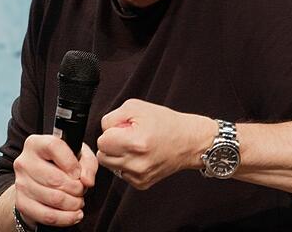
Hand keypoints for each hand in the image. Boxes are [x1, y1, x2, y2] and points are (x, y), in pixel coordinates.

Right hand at [13, 135, 97, 227]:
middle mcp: (24, 161)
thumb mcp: (79, 155)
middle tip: (81, 190)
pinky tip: (74, 214)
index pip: (53, 147)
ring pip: (53, 198)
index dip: (71, 163)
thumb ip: (88, 164)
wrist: (39, 180)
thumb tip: (87, 181)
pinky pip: (47, 215)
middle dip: (76, 188)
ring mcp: (21, 183)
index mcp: (36, 143)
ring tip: (78, 201)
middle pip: (55, 178)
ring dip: (73, 204)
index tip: (79, 174)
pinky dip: (66, 218)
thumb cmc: (62, 164)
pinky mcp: (21, 203)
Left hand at [96, 99, 215, 189]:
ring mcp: (139, 176)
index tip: (123, 129)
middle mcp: (136, 163)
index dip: (110, 132)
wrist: (189, 142)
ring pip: (110, 165)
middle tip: (127, 137)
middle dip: (111, 145)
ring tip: (134, 146)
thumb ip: (112, 118)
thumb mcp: (136, 107)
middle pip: (102, 156)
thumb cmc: (165, 123)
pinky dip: (126, 164)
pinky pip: (121, 173)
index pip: (101, 142)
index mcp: (135, 143)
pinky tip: (140, 156)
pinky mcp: (141, 184)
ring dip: (117, 155)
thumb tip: (102, 130)